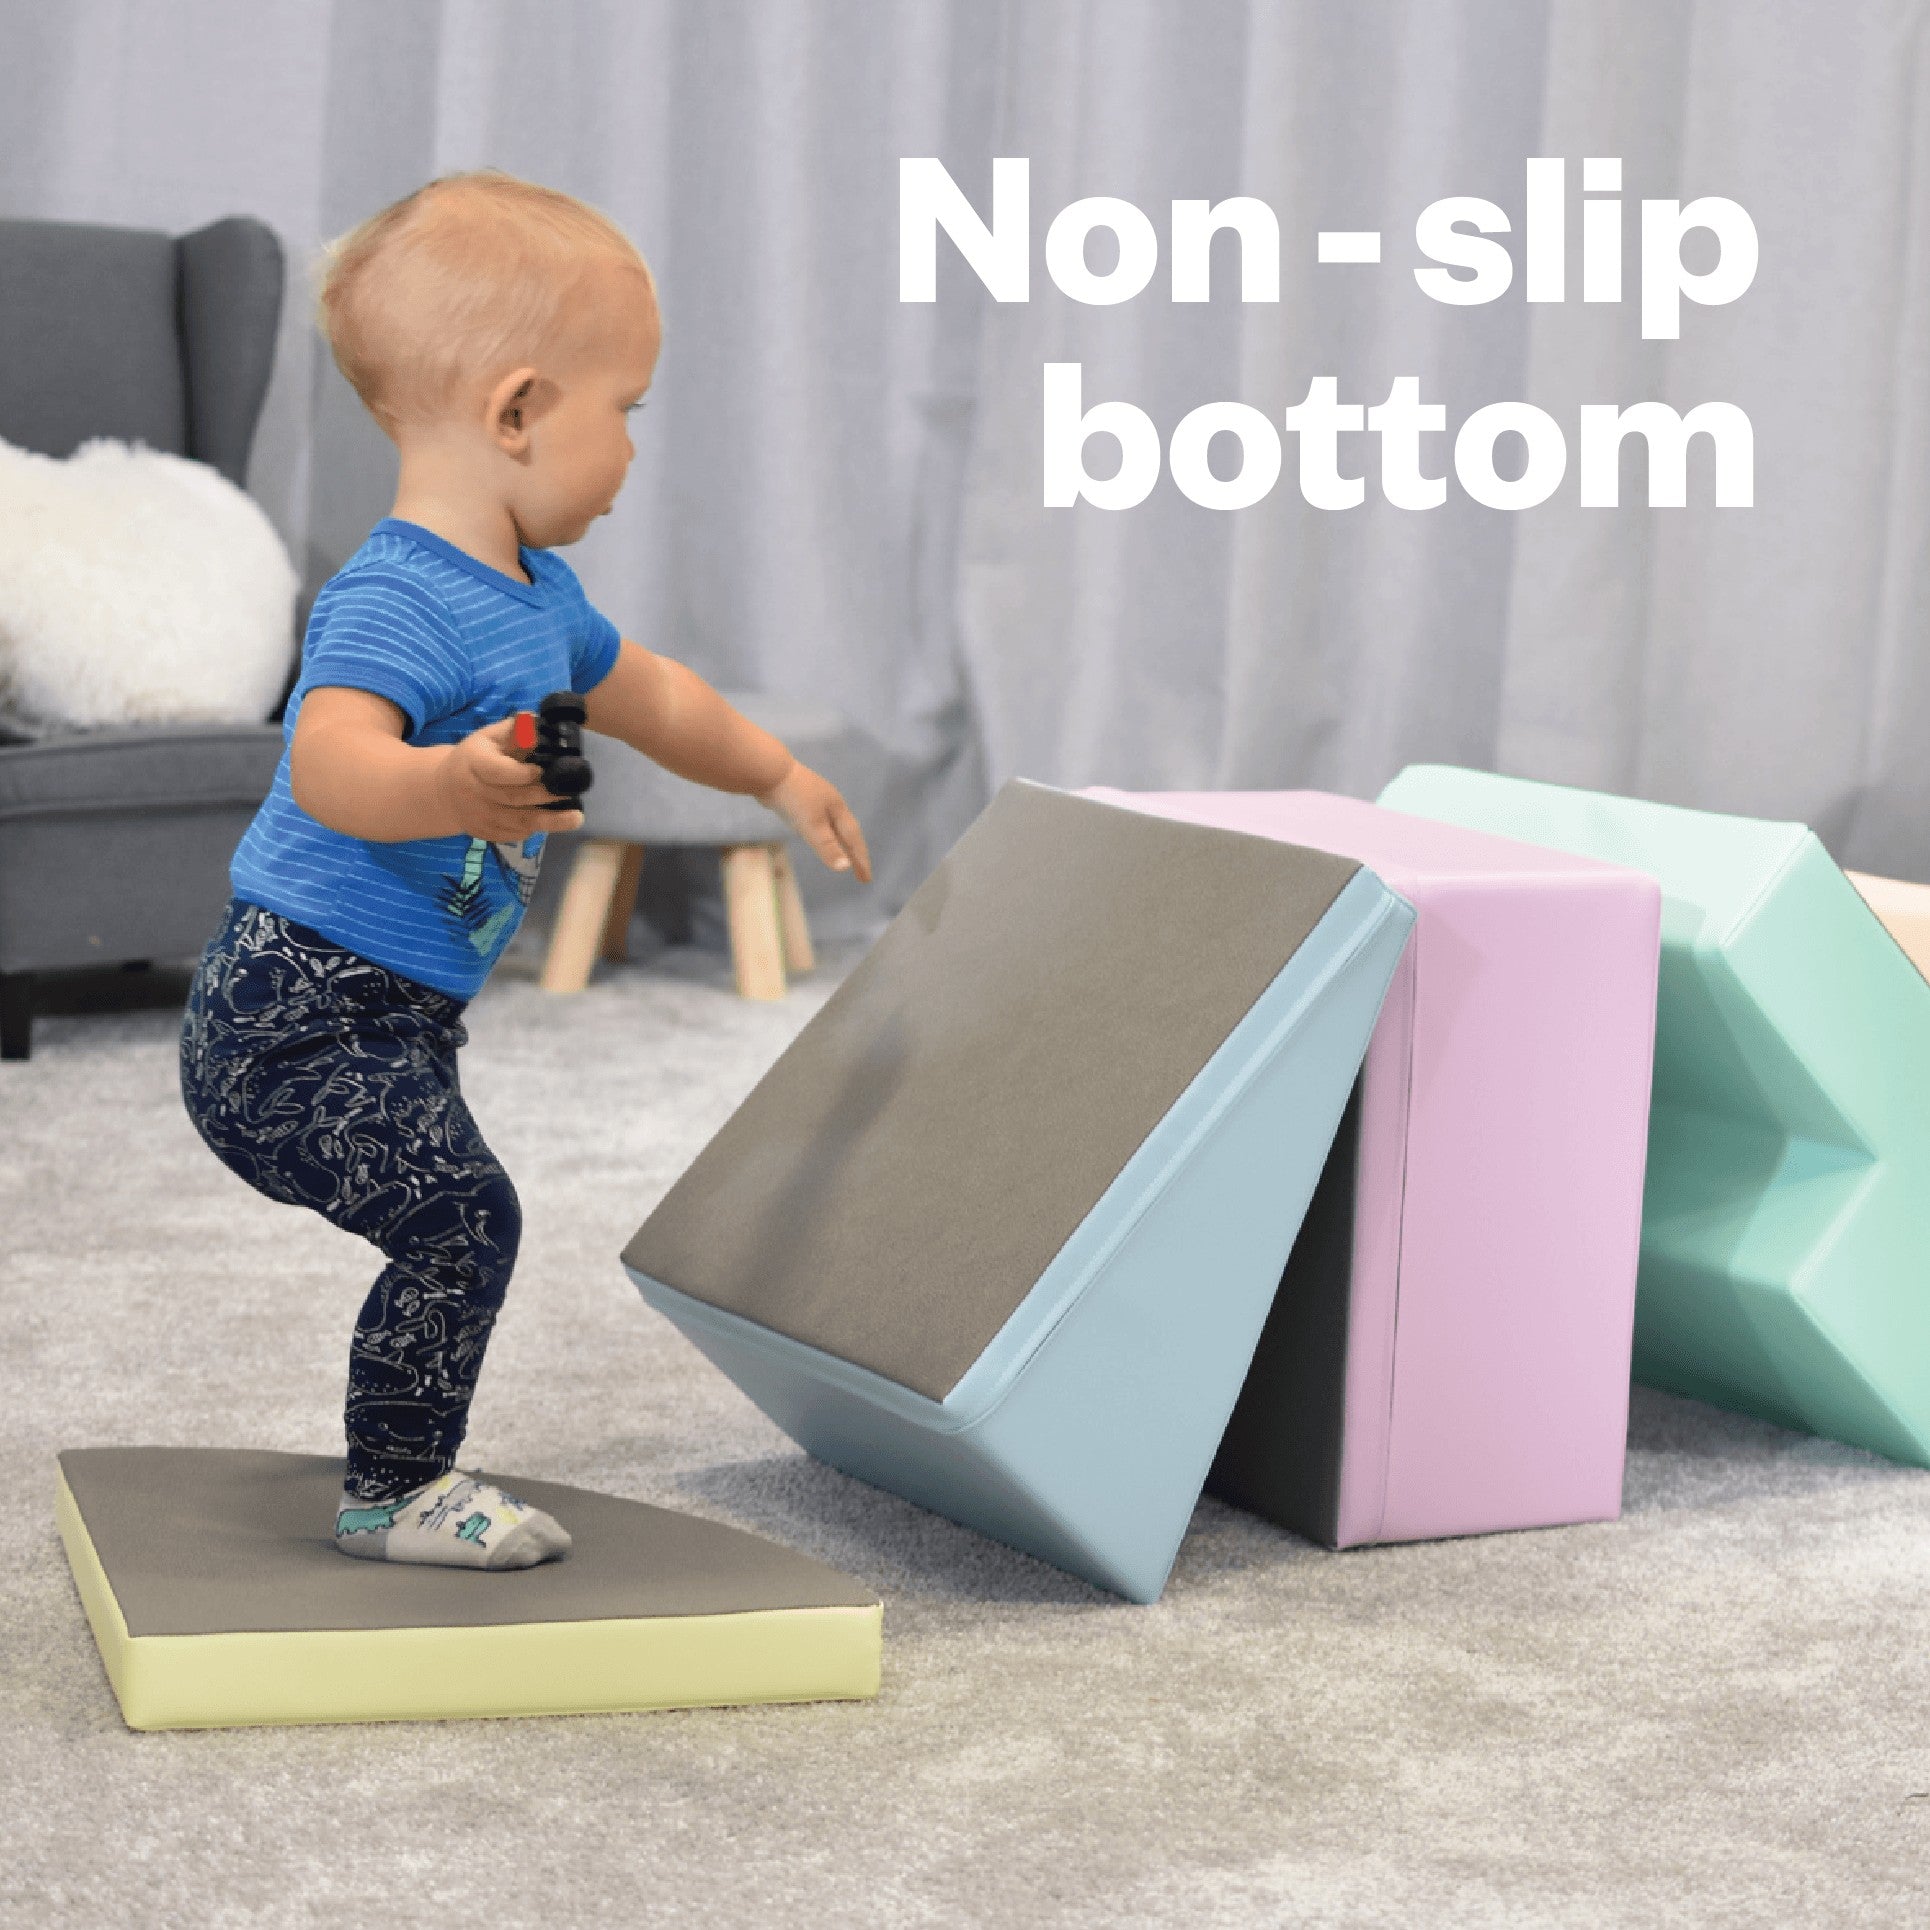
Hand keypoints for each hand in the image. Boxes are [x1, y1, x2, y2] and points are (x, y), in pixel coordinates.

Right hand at [434, 716, 583, 840]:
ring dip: (549, 821)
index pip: (497, 771)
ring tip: (576, 817)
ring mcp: (479, 816)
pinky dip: (534, 829)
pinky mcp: (485, 833)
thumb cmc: (475, 758)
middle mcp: (474, 792)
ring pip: (517, 821)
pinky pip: (513, 833)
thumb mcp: (488, 738)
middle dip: (544, 795)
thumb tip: (534, 720)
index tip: (541, 771)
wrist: (446, 790)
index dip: (521, 773)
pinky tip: (554, 823)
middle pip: (513, 797)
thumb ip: (513, 731)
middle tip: (570, 792)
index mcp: (474, 763)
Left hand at [759, 761, 871, 881]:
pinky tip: (815, 834)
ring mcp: (815, 800)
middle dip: (855, 853)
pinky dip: (825, 834)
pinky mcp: (800, 799)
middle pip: (847, 832)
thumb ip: (827, 847)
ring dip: (841, 842)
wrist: (768, 771)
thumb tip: (844, 868)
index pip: (854, 839)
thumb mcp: (812, 825)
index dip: (860, 860)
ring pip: (833, 826)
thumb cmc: (793, 798)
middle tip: (861, 873)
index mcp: (838, 809)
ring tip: (844, 854)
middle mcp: (830, 804)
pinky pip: (818, 822)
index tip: (866, 880)